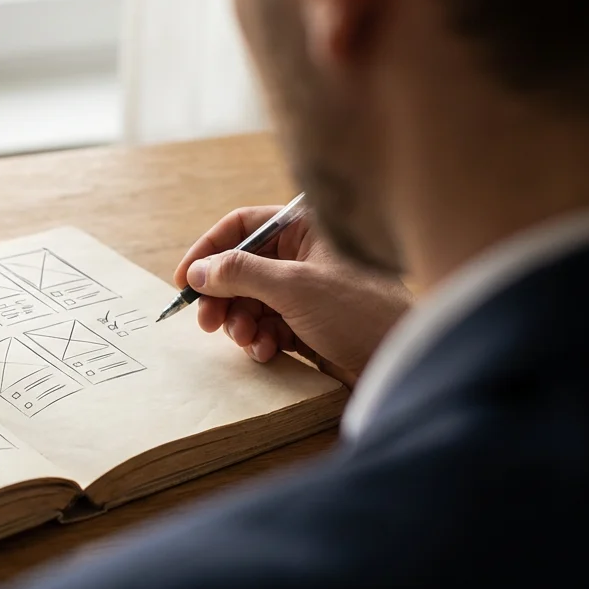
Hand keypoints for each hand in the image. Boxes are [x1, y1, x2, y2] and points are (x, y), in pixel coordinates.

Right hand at [174, 206, 412, 386]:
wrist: (403, 362)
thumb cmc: (360, 313)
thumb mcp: (294, 287)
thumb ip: (240, 273)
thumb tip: (199, 271)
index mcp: (307, 228)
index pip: (243, 226)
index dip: (209, 250)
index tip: (184, 279)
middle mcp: (305, 255)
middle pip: (241, 267)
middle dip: (222, 296)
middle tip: (207, 322)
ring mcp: (306, 290)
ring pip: (251, 300)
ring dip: (240, 322)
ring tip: (246, 340)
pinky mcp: (309, 323)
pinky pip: (267, 325)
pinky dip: (261, 339)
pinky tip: (268, 352)